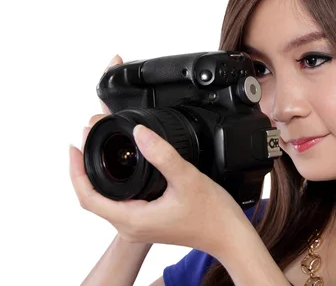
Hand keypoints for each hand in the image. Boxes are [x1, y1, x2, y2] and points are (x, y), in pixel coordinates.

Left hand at [69, 56, 248, 256]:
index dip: (76, 170)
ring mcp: (138, 226)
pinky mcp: (147, 222)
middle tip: (88, 138)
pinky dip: (113, 182)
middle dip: (84, 167)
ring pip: (105, 200)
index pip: (88, 196)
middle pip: (92, 197)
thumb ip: (162, 154)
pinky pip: (119, 202)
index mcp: (133, 219)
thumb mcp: (187, 179)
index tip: (76, 146)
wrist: (229, 235)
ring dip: (98, 174)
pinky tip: (121, 167)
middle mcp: (130, 227)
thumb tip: (140, 132)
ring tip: (98, 147)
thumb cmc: (212, 214)